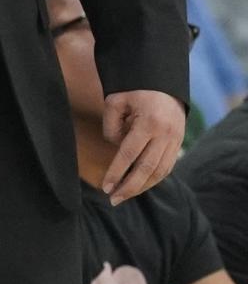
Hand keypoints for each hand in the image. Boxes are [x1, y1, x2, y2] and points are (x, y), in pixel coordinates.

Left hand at [101, 89, 184, 204]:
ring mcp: (175, 141)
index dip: (116, 172)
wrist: (163, 84)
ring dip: (141, 187)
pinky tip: (139, 185)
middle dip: (129, 187)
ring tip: (124, 196)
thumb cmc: (134, 91)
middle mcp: (165, 134)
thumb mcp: (115, 101)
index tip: (105, 187)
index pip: (129, 154)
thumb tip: (115, 149)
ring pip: (159, 172)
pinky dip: (152, 179)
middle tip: (113, 199)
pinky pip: (166, 168)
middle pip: (146, 169)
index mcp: (149, 122)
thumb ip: (111, 126)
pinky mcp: (178, 144)